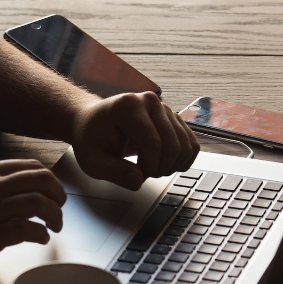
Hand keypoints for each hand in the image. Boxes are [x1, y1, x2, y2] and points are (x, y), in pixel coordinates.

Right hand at [0, 159, 65, 268]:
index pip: (30, 167)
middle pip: (41, 181)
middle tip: (61, 207)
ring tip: (55, 226)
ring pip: (38, 203)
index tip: (54, 191)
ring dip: (55, 216)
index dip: (50, 179)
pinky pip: (26, 230)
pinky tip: (41, 238)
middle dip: (59, 194)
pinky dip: (40, 234)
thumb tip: (16, 188)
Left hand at [69, 92, 198, 190]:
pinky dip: (182, 160)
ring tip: (152, 168)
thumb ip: (113, 172)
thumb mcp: (92, 160)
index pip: (152, 142)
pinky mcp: (174, 118)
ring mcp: (165, 108)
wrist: (93, 122)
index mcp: (127, 106)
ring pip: (185, 145)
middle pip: (172, 145)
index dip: (148, 167)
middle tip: (144, 174)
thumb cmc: (91, 138)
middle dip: (161, 168)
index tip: (137, 175)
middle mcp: (150, 101)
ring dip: (172, 165)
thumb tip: (137, 181)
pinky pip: (191, 143)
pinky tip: (166, 164)